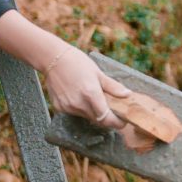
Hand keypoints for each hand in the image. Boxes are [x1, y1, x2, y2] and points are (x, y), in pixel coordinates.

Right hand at [38, 45, 176, 151]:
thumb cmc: (77, 63)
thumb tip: (128, 95)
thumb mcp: (98, 73)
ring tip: (92, 97)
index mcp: (91, 95)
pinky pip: (74, 113)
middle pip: (97, 120)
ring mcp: (67, 107)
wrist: (53, 59)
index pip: (106, 119)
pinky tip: (78, 95)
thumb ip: (113, 87)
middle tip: (111, 109)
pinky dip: (80, 109)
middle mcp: (79, 104)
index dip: (116, 123)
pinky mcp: (59, 107)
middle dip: (106, 117)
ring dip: (92, 112)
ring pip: (86, 117)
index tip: (122, 121)